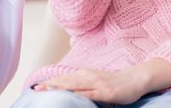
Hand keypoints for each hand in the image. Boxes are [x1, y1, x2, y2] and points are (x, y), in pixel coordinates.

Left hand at [33, 59, 170, 103]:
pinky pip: (88, 94)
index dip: (50, 82)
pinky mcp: (104, 92)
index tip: (37, 86)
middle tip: (35, 90)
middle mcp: (88, 77)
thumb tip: (69, 90)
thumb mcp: (96, 81)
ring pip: (74, 86)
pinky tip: (69, 97)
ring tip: (46, 91)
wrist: (135, 78)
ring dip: (59, 88)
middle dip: (50, 85)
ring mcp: (96, 84)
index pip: (64, 79)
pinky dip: (77, 95)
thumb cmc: (115, 82)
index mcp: (85, 74)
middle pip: (65, 81)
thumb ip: (83, 85)